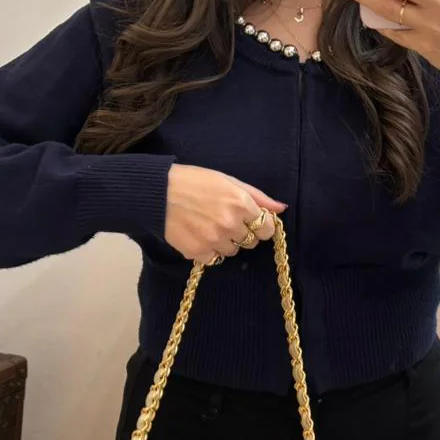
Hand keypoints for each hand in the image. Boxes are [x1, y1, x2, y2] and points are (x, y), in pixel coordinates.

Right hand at [165, 166, 283, 264]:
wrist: (158, 192)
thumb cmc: (193, 181)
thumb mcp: (228, 180)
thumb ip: (257, 197)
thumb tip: (282, 209)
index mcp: (240, 203)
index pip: (267, 228)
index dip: (262, 225)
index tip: (253, 222)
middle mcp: (230, 224)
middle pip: (251, 241)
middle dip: (243, 232)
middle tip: (226, 219)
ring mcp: (214, 240)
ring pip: (232, 250)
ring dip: (226, 242)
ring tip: (209, 225)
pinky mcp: (197, 252)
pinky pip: (213, 258)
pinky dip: (208, 250)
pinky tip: (198, 234)